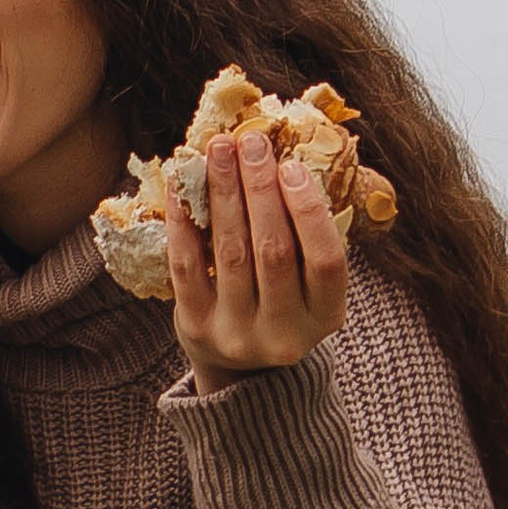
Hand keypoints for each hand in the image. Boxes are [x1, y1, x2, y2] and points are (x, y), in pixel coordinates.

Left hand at [166, 125, 348, 393]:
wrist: (241, 367)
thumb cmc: (282, 302)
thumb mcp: (309, 282)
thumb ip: (306, 234)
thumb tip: (281, 157)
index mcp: (326, 317)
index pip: (326, 261)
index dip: (308, 210)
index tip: (291, 165)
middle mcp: (285, 333)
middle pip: (273, 250)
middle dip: (260, 188)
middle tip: (251, 141)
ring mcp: (238, 334)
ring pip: (230, 251)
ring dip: (224, 192)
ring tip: (220, 150)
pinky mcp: (197, 327)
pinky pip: (186, 264)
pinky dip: (183, 219)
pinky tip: (181, 183)